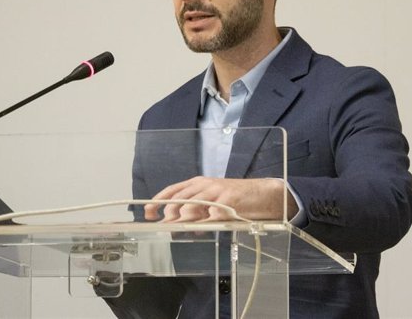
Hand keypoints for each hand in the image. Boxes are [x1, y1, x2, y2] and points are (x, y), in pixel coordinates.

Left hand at [143, 176, 297, 221]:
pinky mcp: (230, 199)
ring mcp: (218, 190)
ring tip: (180, 228)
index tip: (148, 212)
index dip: (158, 200)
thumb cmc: (236, 199)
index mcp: (198, 183)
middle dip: (169, 213)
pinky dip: (206, 221)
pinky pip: (213, 211)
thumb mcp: (212, 202)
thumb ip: (196, 211)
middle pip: (180, 198)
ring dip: (184, 218)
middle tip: (165, 226)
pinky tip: (204, 227)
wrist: (263, 193)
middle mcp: (205, 184)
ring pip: (193, 203)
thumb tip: (179, 225)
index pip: (173, 190)